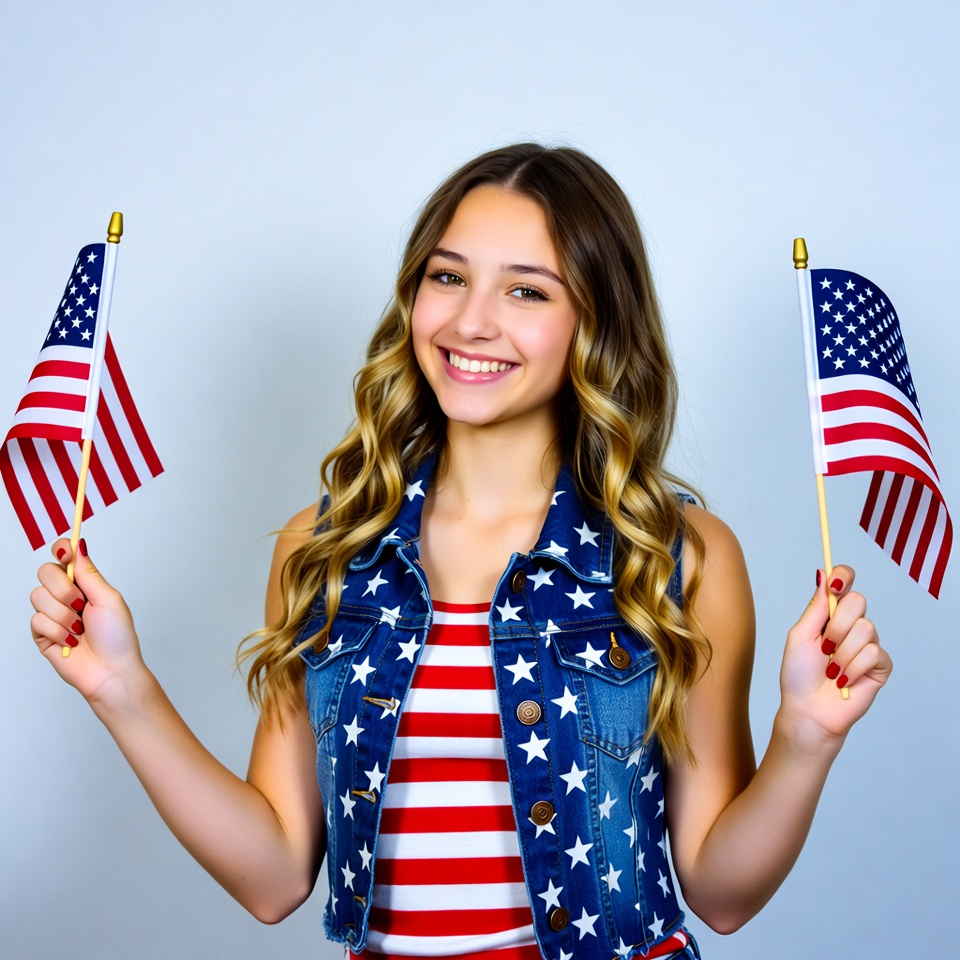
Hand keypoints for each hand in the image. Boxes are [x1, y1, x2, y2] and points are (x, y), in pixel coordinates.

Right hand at [30, 538, 146, 709]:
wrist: (110, 670)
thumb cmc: (117, 637)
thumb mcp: (108, 598)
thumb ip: (89, 572)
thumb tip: (79, 544)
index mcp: (85, 583)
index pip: (64, 556)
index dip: (61, 550)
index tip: (66, 554)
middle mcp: (66, 595)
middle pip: (45, 572)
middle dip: (64, 589)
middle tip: (81, 605)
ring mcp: (53, 613)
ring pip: (38, 597)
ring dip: (64, 615)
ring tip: (80, 629)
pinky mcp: (42, 633)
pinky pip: (37, 620)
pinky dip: (58, 631)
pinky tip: (71, 641)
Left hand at [778, 565, 892, 749]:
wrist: (808, 709)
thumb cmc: (799, 674)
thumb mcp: (800, 636)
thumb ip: (815, 607)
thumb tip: (822, 575)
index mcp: (830, 615)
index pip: (845, 583)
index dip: (844, 576)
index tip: (835, 583)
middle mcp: (851, 625)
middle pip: (858, 601)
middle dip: (837, 625)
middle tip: (824, 647)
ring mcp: (868, 644)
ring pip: (866, 629)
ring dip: (842, 653)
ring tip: (831, 670)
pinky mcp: (881, 665)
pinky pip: (873, 653)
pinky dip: (853, 668)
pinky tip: (844, 680)